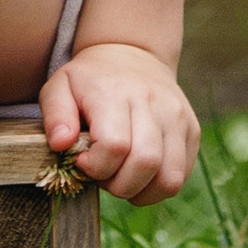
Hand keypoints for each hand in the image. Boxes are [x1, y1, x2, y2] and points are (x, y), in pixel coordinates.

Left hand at [40, 42, 197, 204]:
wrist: (131, 55)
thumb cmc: (88, 80)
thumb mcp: (59, 87)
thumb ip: (55, 116)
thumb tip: (61, 145)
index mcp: (116, 92)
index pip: (114, 146)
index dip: (96, 166)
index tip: (83, 160)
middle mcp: (153, 102)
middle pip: (145, 164)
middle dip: (118, 185)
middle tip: (103, 175)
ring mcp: (177, 116)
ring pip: (169, 178)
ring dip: (141, 192)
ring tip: (122, 178)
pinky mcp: (192, 130)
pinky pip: (181, 176)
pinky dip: (157, 187)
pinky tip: (139, 174)